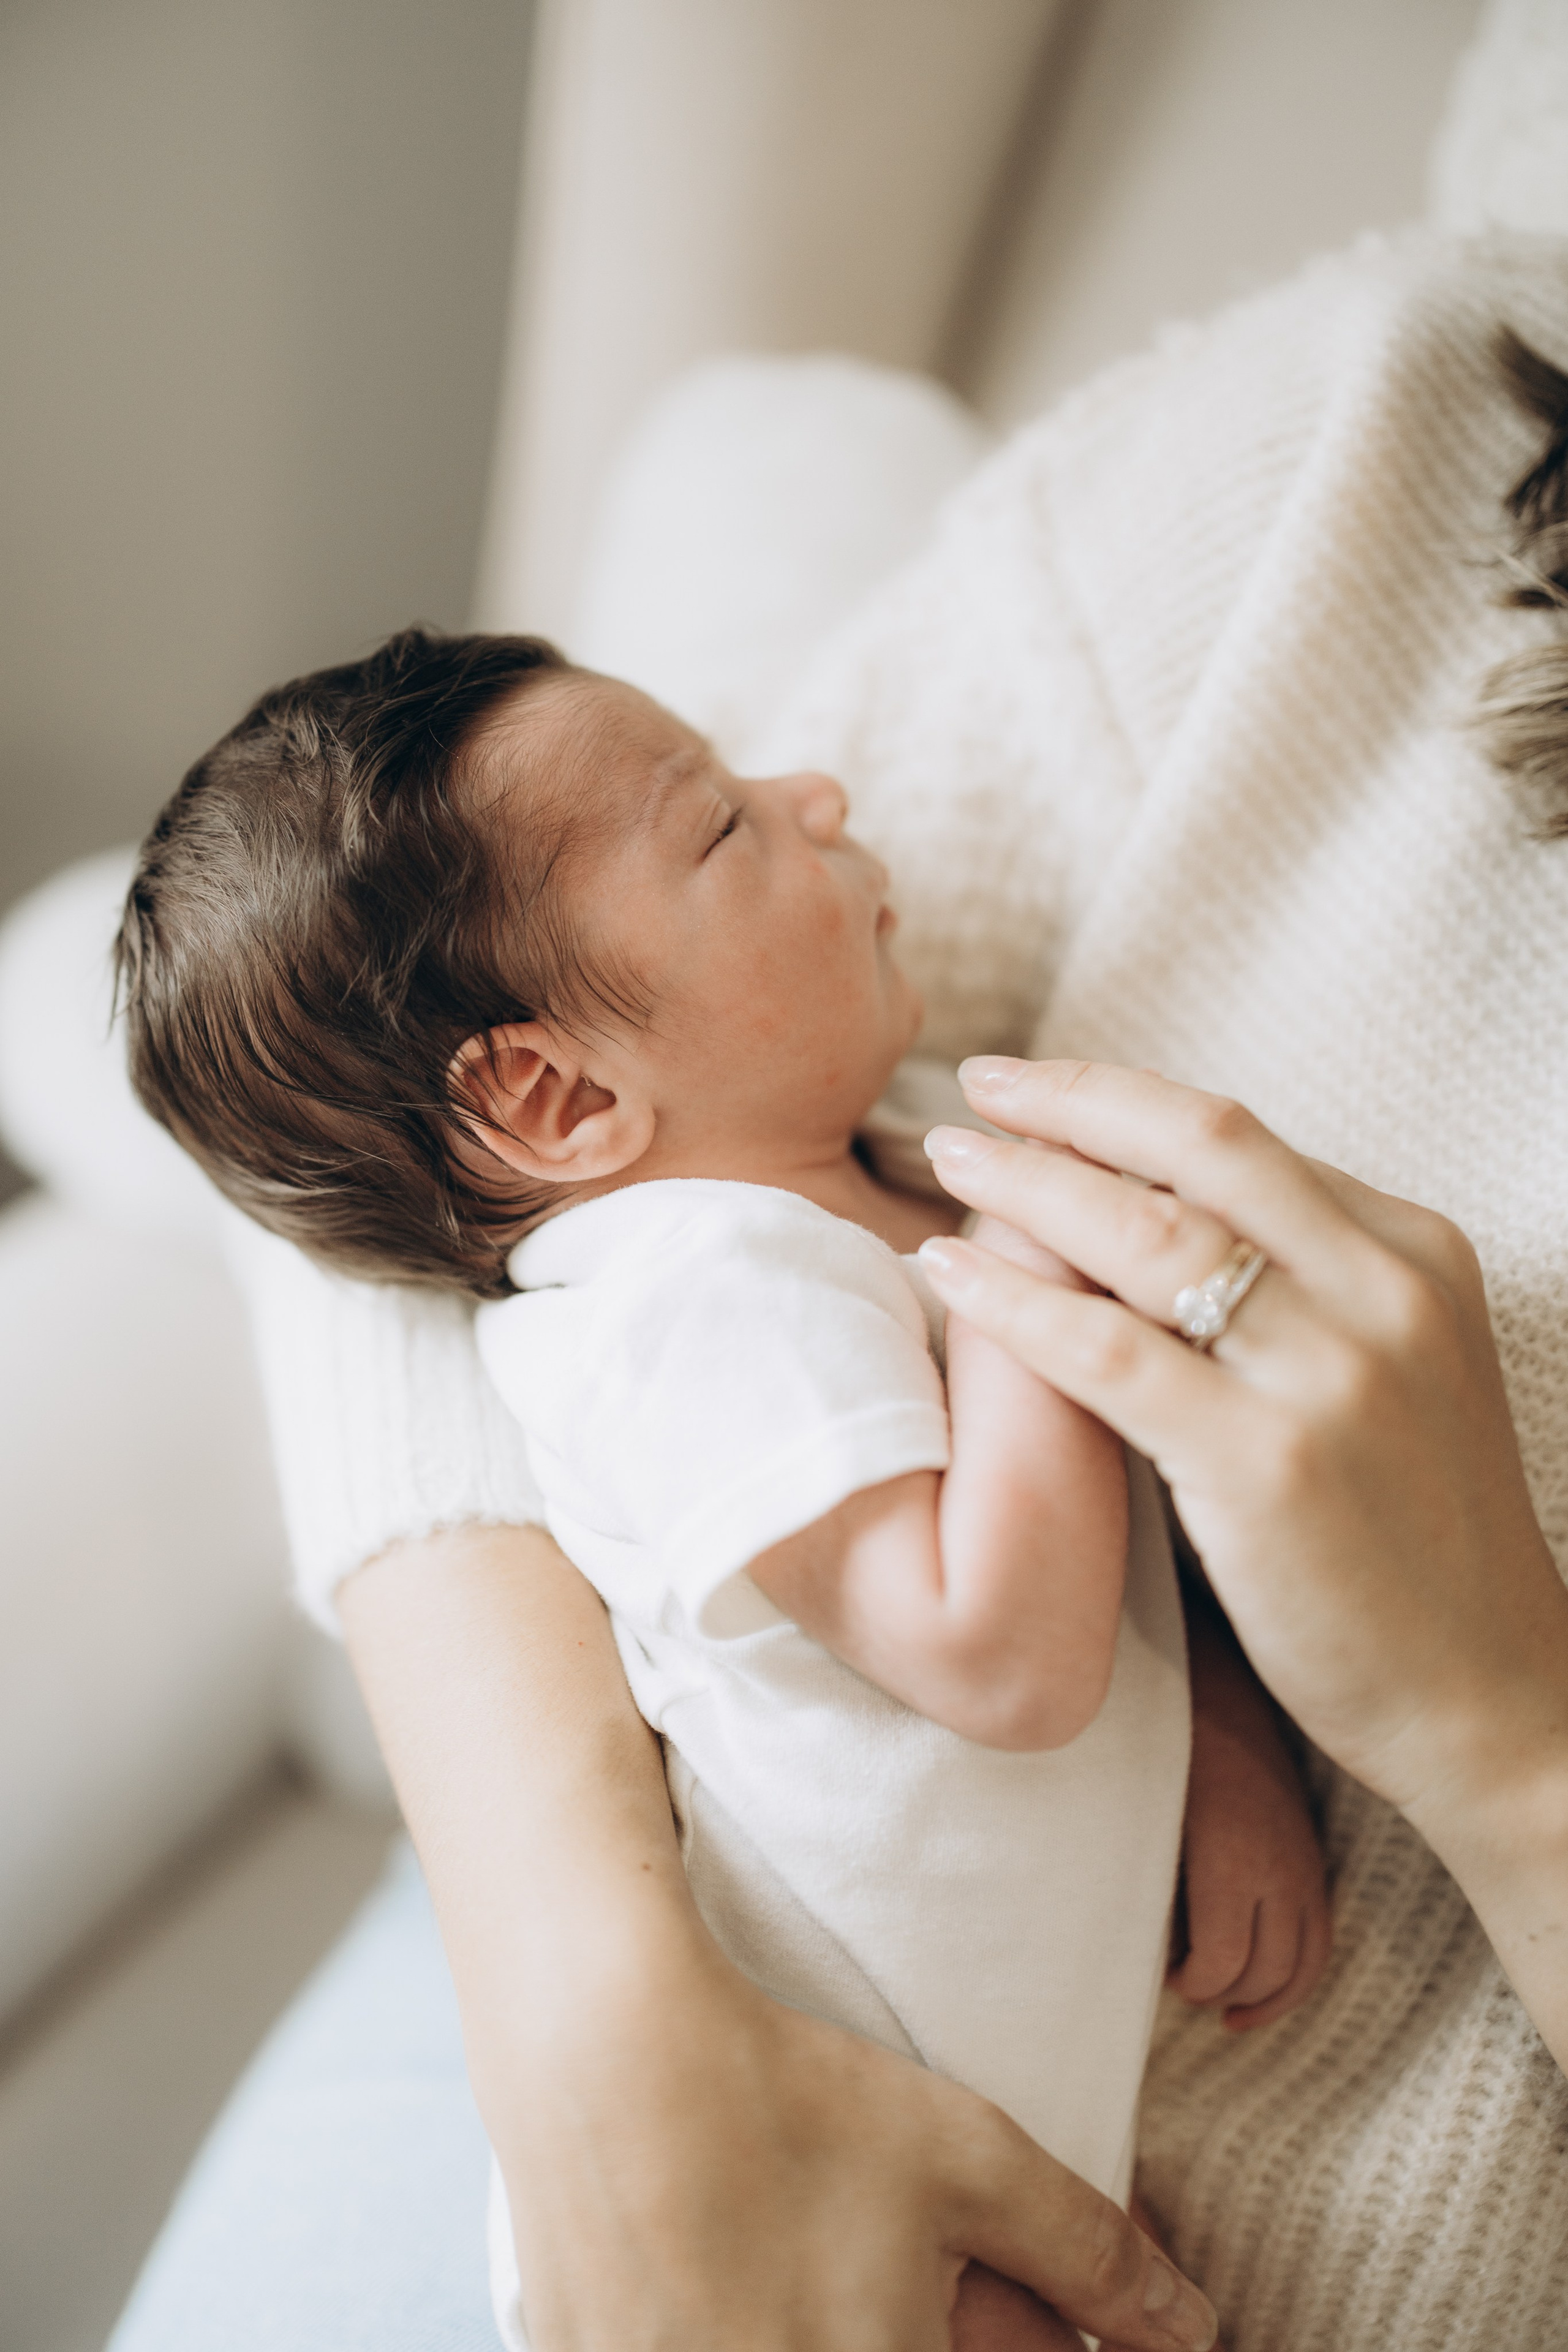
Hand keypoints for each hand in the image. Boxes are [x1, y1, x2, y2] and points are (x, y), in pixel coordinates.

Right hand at [495, 1932, 1218, 2351]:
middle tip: (884, 2274)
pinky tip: (725, 2277)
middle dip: (918, 2328)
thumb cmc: (796, 2099)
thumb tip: (1194, 2332)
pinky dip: (728, 2328)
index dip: (991, 2345)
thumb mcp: (966, 2160)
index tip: (950, 2305)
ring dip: (810, 2326)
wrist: (609, 2055)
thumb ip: (1092, 2256)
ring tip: (795, 2267)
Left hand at [915, 1058, 1567, 2071]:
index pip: (1245, 1142)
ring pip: (1144, 1234)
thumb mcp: (1387, 1371)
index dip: (1125, 1105)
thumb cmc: (1413, 1537)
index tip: (1044, 1092)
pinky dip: (1014, 1301)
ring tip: (947, 1159)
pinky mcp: (1263, 1463)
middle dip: (1072, 1101)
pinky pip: (1106, 1352)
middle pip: (1198, 1147)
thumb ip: (1299, 1284)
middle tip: (979, 1082)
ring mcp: (1329, 1376)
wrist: (1484, 1693)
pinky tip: (949, 1269)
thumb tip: (1156, 1208)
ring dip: (1027, 1183)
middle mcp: (1383, 1292)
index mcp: (1414, 1254)